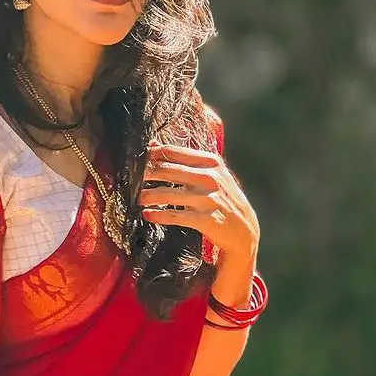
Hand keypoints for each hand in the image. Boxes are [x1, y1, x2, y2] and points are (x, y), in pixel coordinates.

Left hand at [138, 141, 258, 260]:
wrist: (244, 229)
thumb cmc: (223, 199)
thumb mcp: (213, 175)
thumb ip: (187, 161)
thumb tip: (154, 145)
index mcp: (211, 162)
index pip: (174, 152)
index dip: (151, 154)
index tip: (137, 158)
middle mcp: (209, 178)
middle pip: (166, 170)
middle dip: (145, 174)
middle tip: (131, 178)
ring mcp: (207, 199)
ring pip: (166, 194)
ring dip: (147, 196)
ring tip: (138, 198)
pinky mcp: (205, 219)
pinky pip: (174, 216)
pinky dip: (157, 215)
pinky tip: (148, 215)